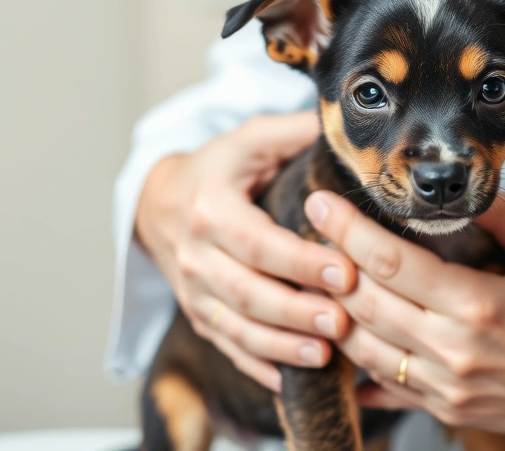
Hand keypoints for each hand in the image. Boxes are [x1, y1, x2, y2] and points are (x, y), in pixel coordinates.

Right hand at [135, 113, 356, 391]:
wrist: (158, 202)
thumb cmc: (217, 169)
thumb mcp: (249, 140)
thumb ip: (295, 132)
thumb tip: (346, 123)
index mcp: (212, 210)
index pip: (259, 243)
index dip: (302, 262)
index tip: (345, 272)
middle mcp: (197, 255)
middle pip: (249, 292)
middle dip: (297, 311)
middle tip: (343, 321)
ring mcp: (194, 291)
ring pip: (236, 327)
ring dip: (281, 346)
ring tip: (324, 355)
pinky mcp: (198, 315)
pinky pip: (227, 347)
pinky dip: (258, 366)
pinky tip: (290, 381)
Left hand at [304, 191, 504, 450]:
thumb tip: (462, 187)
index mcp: (478, 305)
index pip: (391, 262)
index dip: (348, 229)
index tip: (324, 203)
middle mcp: (453, 350)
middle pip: (364, 302)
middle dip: (329, 262)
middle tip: (315, 231)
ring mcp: (445, 386)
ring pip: (362, 346)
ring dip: (335, 309)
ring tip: (323, 275)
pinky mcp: (443, 408)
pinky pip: (382, 384)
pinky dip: (357, 355)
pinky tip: (343, 331)